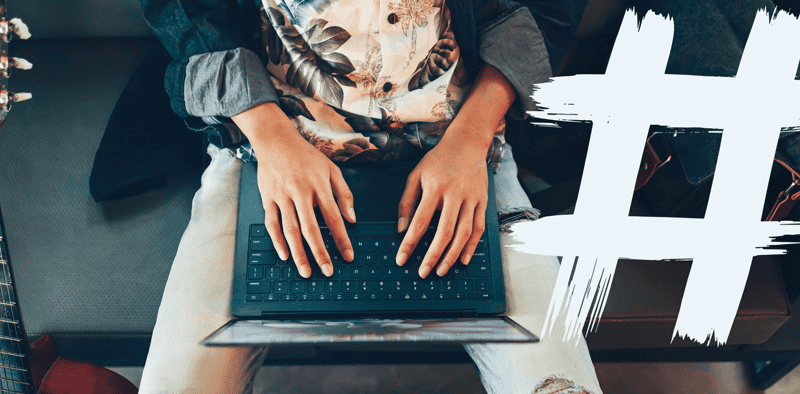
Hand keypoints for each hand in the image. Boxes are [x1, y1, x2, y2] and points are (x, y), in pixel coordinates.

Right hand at [232, 103, 355, 277]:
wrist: (276, 140)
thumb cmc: (306, 156)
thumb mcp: (332, 169)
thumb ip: (344, 194)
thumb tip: (352, 219)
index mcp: (319, 186)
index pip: (334, 218)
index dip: (342, 239)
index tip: (348, 257)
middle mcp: (301, 193)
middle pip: (311, 229)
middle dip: (320, 253)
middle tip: (327, 271)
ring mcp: (282, 196)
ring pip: (291, 230)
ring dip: (299, 253)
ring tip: (306, 272)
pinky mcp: (268, 198)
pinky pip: (272, 223)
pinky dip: (277, 241)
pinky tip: (285, 255)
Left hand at [395, 133, 488, 278]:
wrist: (467, 143)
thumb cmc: (437, 160)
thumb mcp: (416, 175)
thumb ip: (406, 202)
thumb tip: (400, 229)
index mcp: (434, 187)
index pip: (420, 221)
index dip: (410, 243)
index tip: (402, 260)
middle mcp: (454, 194)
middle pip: (444, 232)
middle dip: (433, 256)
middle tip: (423, 273)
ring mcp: (471, 198)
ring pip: (463, 233)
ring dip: (452, 255)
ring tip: (442, 271)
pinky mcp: (483, 201)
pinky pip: (478, 227)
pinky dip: (472, 246)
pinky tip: (463, 260)